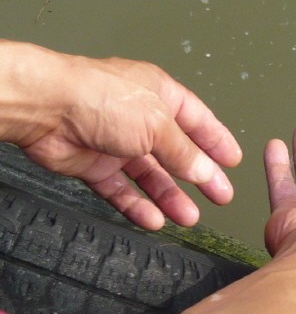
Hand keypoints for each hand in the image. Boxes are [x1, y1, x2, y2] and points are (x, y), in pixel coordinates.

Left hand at [1, 42, 241, 229]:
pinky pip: (120, 189)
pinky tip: (153, 219)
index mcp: (160, 94)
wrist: (45, 108)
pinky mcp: (93, 164)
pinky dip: (137, 205)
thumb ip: (184, 152)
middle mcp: (139, 118)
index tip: (233, 161)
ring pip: (150, 175)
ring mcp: (115, 142)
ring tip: (189, 217)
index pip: (197, 120)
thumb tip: (206, 172)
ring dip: (170, 196)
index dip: (216, 141)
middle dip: (200, 176)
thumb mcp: (158, 124)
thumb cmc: (99, 97)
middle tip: (220, 196)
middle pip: (176, 152)